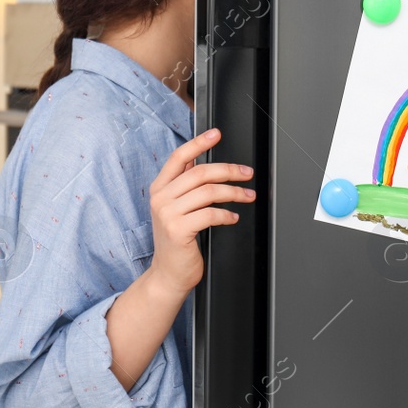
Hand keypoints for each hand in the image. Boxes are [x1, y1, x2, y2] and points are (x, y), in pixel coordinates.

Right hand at [146, 128, 254, 298]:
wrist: (168, 274)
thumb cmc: (177, 241)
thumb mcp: (175, 208)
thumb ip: (184, 185)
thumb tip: (201, 158)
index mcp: (159, 188)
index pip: (178, 157)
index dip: (199, 142)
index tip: (216, 134)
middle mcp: (161, 198)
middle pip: (200, 172)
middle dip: (229, 170)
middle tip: (247, 173)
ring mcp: (168, 214)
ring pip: (209, 192)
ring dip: (234, 193)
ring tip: (248, 196)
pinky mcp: (178, 230)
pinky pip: (210, 214)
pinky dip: (227, 214)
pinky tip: (233, 217)